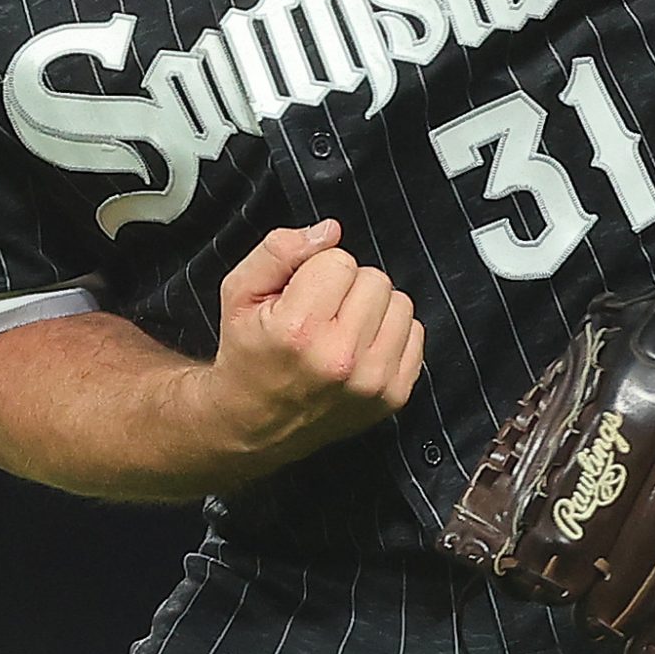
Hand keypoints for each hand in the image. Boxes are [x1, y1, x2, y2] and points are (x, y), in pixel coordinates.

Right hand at [206, 219, 424, 465]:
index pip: (340, 260)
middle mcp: (340, 359)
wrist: (253, 422)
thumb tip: (329, 231)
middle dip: (348, 288)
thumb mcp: (239, 292)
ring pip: (400, 303)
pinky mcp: (393, 396)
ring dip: (373, 309)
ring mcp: (372, 382)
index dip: (317, 271)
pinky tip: (360, 348)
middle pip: (374, 279)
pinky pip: (415, 334)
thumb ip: (279, 251)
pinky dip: (390, 335)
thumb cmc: (247, 353)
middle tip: (321, 314)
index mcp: (298, 330)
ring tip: (341, 330)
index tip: (301, 296)